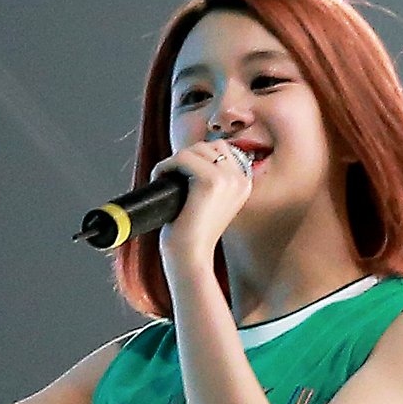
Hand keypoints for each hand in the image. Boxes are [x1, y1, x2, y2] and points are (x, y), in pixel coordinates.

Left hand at [154, 138, 251, 275]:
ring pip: (195, 150)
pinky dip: (165, 166)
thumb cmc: (194, 234)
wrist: (191, 258)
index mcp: (244, 183)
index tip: (181, 176)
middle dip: (186, 158)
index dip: (197, 158)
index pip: (222, 148)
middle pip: (209, 145)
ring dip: (175, 161)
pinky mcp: (211, 181)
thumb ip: (211, 179)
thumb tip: (193, 153)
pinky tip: (159, 179)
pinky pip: (182, 157)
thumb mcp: (210, 202)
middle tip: (171, 178)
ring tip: (164, 179)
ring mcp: (228, 179)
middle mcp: (240, 179)